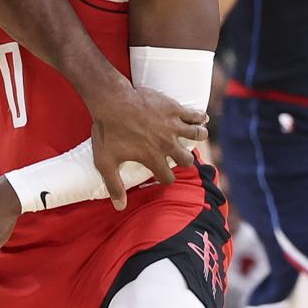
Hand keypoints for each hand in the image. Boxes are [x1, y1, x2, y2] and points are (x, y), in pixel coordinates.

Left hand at [88, 85, 207, 209]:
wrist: (112, 100)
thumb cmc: (107, 130)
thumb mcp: (105, 162)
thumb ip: (114, 185)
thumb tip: (119, 207)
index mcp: (152, 158)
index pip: (168, 177)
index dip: (165, 178)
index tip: (162, 174)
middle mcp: (167, 144)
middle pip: (186, 159)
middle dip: (184, 160)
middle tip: (179, 155)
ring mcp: (172, 126)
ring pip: (198, 135)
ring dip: (198, 136)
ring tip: (195, 135)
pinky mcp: (174, 108)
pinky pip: (195, 115)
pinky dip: (200, 117)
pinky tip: (202, 118)